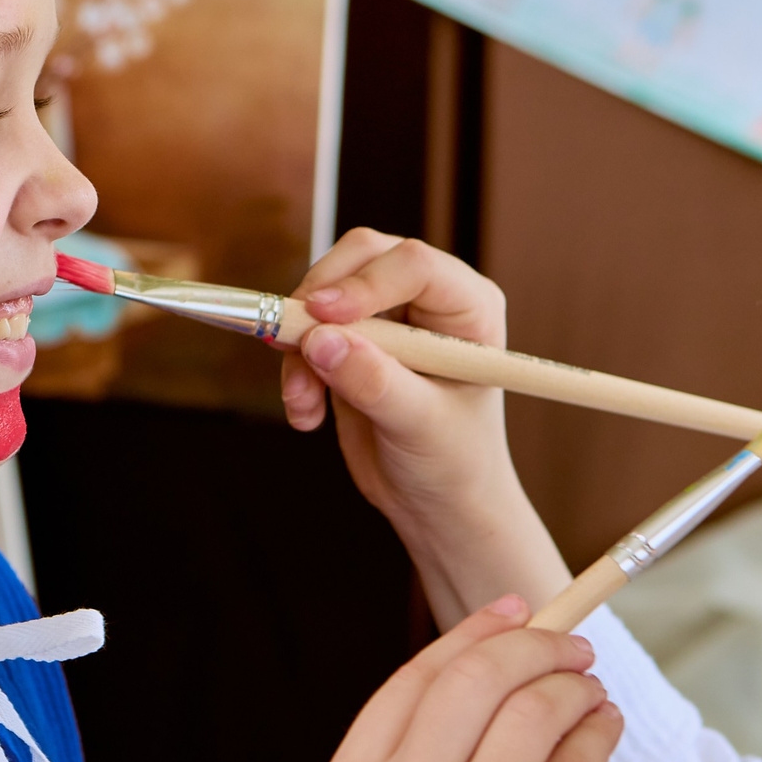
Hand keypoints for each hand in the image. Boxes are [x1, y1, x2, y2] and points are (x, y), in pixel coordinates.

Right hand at [280, 231, 566, 616]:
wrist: (437, 502)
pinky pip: (304, 328)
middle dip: (319, 303)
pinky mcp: (350, 339)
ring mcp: (387, 315)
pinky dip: (293, 366)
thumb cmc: (454, 464)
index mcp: (468, 307)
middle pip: (361, 258)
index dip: (363, 283)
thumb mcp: (420, 427)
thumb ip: (375, 382)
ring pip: (323, 290)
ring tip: (304, 403)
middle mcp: (429, 298)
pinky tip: (306, 413)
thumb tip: (321, 340)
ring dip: (299, 344)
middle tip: (292, 347)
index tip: (320, 315)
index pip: (413, 265)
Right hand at [298, 596, 623, 761]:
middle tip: (572, 646)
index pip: (416, 678)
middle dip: (534, 647)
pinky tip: (603, 731)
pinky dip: (597, 737)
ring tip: (591, 693)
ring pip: (533, 717)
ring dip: (573, 689)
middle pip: (477, 681)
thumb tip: (484, 673)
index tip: (512, 613)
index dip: (473, 635)